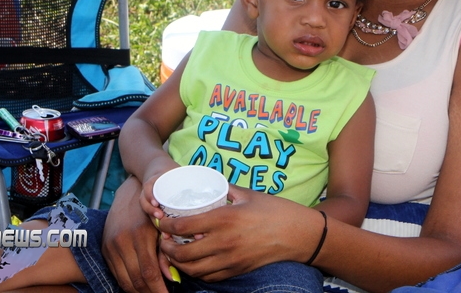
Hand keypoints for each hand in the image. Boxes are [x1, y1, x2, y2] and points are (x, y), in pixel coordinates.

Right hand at [101, 177, 168, 292]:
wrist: (130, 193)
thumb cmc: (153, 210)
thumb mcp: (162, 228)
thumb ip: (166, 253)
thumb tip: (171, 278)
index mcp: (139, 235)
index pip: (149, 271)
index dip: (158, 288)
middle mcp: (122, 241)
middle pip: (135, 279)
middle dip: (149, 292)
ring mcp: (111, 246)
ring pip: (124, 280)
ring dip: (138, 291)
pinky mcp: (105, 249)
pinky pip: (115, 274)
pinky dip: (127, 283)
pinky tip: (139, 286)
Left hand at [157, 185, 314, 281]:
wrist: (298, 234)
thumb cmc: (275, 210)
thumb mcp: (248, 194)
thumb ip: (225, 189)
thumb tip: (210, 182)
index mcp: (225, 219)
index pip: (184, 226)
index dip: (167, 225)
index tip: (162, 221)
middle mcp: (224, 242)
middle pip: (182, 253)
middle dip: (167, 248)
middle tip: (164, 240)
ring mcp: (230, 260)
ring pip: (192, 269)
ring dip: (178, 263)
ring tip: (175, 252)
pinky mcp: (237, 270)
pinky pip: (209, 277)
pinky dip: (196, 272)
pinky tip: (195, 262)